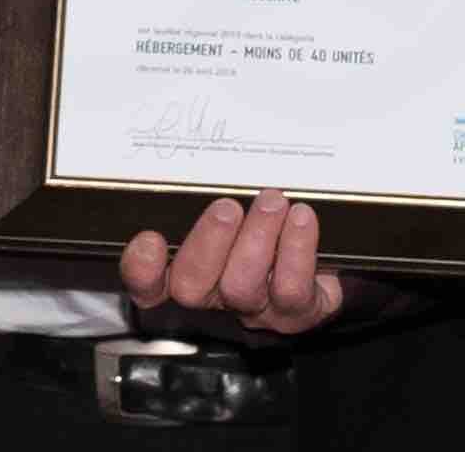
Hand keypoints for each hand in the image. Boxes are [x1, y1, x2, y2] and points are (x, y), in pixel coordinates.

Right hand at [120, 188, 346, 335]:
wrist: (321, 260)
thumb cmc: (266, 225)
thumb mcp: (231, 207)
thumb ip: (207, 193)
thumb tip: (200, 153)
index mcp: (189, 272)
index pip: (148, 285)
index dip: (142, 271)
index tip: (150, 239)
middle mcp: (216, 297)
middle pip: (190, 288)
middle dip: (207, 244)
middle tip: (227, 207)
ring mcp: (255, 309)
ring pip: (241, 287)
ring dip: (257, 238)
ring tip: (272, 202)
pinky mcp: (297, 312)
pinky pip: (291, 290)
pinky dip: (296, 249)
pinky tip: (301, 218)